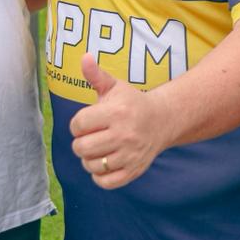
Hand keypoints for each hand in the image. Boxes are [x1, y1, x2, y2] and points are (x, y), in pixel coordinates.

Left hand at [69, 54, 171, 188]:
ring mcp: (130, 155)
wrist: (162, 120)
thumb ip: (96, 75)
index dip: (77, 124)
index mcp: (117, 112)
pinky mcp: (134, 170)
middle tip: (89, 138)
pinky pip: (105, 182)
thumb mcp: (115, 86)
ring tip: (97, 150)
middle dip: (80, 143)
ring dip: (89, 160)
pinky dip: (99, 176)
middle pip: (82, 148)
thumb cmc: (131, 102)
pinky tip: (104, 164)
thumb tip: (84, 57)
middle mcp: (124, 134)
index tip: (86, 122)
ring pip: (92, 166)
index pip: (78, 124)